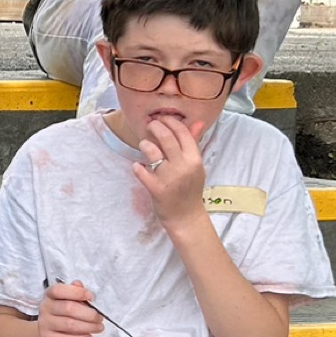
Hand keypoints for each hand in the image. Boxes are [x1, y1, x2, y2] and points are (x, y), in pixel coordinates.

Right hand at [33, 276, 108, 336]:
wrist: (51, 336)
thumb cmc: (64, 315)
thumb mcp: (69, 301)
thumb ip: (75, 293)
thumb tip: (79, 284)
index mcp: (50, 295)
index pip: (59, 290)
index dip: (77, 292)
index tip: (92, 297)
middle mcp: (45, 308)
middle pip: (68, 308)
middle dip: (88, 314)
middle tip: (99, 318)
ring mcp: (45, 324)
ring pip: (69, 324)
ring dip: (88, 326)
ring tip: (99, 327)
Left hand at [125, 106, 211, 231]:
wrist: (186, 218)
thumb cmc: (190, 189)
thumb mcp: (196, 166)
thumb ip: (194, 143)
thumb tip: (198, 122)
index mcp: (194, 160)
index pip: (182, 131)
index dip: (170, 121)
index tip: (162, 118)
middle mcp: (183, 167)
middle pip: (165, 136)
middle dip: (155, 126)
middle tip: (150, 126)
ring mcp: (168, 178)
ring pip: (151, 150)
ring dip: (145, 144)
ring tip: (145, 146)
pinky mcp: (156, 188)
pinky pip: (140, 170)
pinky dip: (138, 166)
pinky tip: (140, 167)